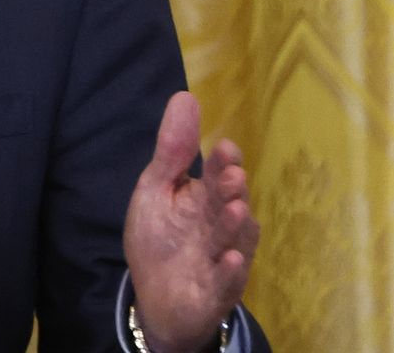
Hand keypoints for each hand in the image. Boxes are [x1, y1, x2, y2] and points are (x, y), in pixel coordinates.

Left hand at [122, 91, 258, 352]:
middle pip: (229, 206)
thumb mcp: (157, 189)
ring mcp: (222, 259)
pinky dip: (229, 272)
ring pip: (233, 241)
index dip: (224, 163)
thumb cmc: (159, 238)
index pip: (218, 175)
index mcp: (206, 198)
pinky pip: (226, 282)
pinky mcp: (217, 291)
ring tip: (236, 209)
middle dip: (231, 191)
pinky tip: (228, 258)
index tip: (226, 147)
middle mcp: (221, 226)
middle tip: (233, 176)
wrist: (157, 297)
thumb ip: (172, 149)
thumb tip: (185, 95)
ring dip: (234, 227)